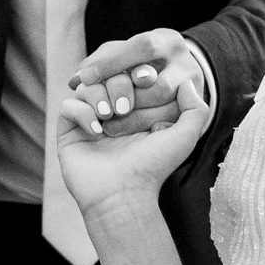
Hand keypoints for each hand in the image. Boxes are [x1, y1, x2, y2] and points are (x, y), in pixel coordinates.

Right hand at [57, 73, 210, 220]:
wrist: (124, 194)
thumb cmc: (153, 166)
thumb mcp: (185, 137)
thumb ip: (196, 109)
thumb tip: (186, 82)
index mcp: (137, 106)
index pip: (133, 70)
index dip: (139, 71)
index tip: (146, 79)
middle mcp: (112, 108)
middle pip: (110, 72)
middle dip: (120, 84)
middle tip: (124, 108)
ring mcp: (90, 117)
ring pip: (87, 84)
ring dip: (99, 95)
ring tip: (109, 117)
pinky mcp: (69, 130)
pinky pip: (68, 105)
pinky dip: (82, 112)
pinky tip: (95, 132)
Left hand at [68, 28, 206, 139]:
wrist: (177, 82)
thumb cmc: (139, 66)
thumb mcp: (122, 57)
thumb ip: (99, 63)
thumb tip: (76, 80)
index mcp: (167, 40)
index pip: (142, 47)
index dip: (112, 63)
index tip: (86, 79)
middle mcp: (184, 61)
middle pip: (156, 80)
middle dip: (126, 96)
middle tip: (103, 109)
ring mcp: (192, 86)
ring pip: (163, 100)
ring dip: (133, 114)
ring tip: (108, 122)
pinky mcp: (195, 109)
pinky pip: (168, 120)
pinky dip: (142, 125)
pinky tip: (123, 129)